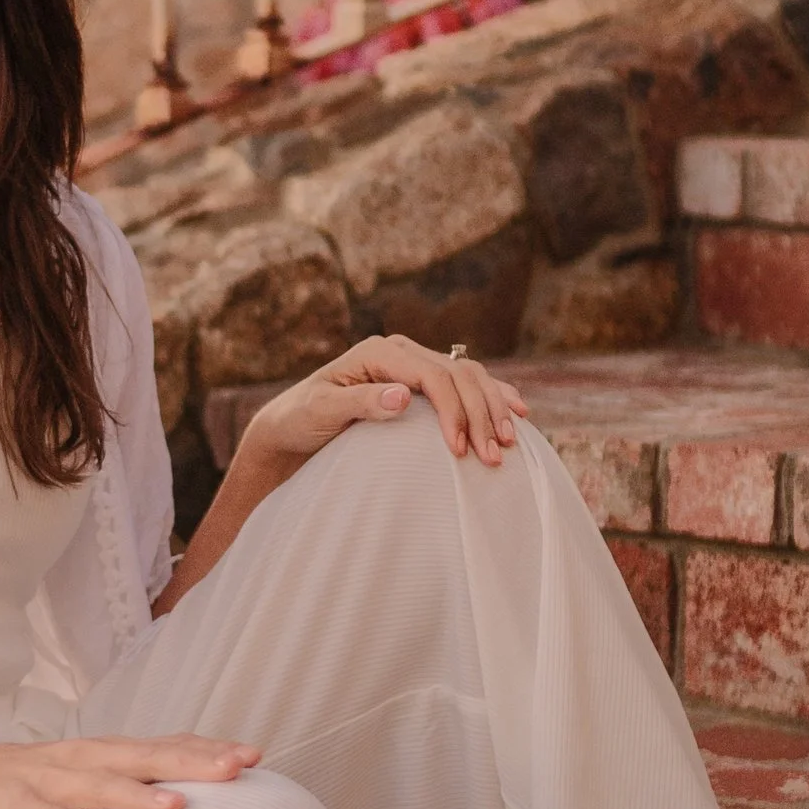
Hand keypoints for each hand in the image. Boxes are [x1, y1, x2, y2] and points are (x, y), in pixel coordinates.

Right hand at [0, 733, 254, 808]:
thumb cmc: (21, 781)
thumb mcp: (78, 773)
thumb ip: (121, 778)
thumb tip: (177, 793)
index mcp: (99, 752)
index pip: (162, 743)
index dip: (206, 747)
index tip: (253, 754)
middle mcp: (82, 759)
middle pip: (145, 757)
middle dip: (192, 762)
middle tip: (238, 767)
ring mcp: (50, 782)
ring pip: (102, 787)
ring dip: (141, 797)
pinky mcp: (19, 808)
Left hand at [244, 335, 527, 478]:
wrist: (292, 427)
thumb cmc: (300, 420)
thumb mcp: (321, 412)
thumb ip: (359, 402)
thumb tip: (402, 395)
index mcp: (379, 352)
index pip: (433, 376)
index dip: (453, 411)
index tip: (459, 451)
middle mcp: (401, 351)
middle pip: (459, 375)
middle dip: (481, 415)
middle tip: (493, 456)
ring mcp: (414, 363)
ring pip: (470, 377)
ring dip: (493, 409)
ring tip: (507, 444)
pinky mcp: (422, 381)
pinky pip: (467, 383)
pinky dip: (494, 397)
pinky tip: (517, 412)